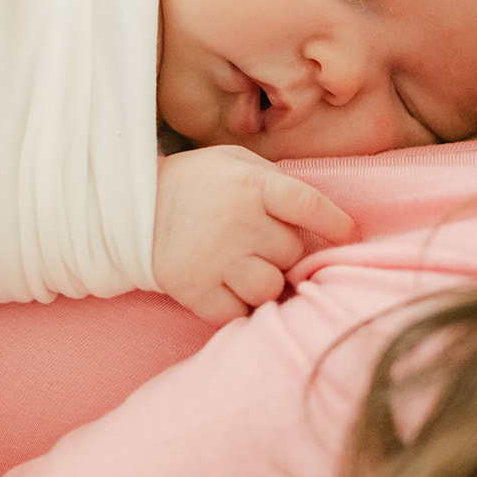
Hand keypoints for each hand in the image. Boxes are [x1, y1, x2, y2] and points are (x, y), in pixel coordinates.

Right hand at [153, 147, 357, 326]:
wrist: (127, 208)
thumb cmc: (194, 183)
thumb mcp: (235, 162)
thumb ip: (275, 181)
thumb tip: (318, 214)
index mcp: (251, 185)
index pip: (309, 206)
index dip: (335, 223)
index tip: (349, 235)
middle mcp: (238, 222)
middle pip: (292, 254)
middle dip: (283, 253)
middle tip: (260, 244)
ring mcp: (216, 260)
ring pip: (270, 288)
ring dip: (264, 283)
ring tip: (244, 268)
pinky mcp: (196, 291)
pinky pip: (238, 314)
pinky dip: (237, 307)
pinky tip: (224, 288)